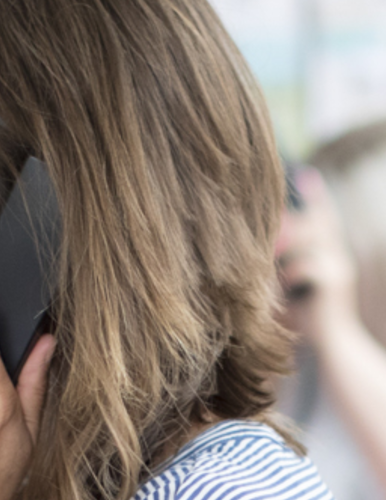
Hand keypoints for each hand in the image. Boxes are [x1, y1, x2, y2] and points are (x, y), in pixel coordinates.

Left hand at [276, 169, 359, 339]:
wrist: (332, 347)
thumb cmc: (303, 316)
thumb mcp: (289, 283)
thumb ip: (279, 262)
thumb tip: (256, 244)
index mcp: (329, 253)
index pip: (324, 218)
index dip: (316, 196)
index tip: (306, 174)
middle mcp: (338, 255)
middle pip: (316, 224)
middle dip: (291, 225)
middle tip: (269, 232)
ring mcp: (339, 267)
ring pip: (309, 242)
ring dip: (286, 250)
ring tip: (273, 263)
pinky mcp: (335, 283)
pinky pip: (306, 266)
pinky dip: (291, 275)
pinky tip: (288, 287)